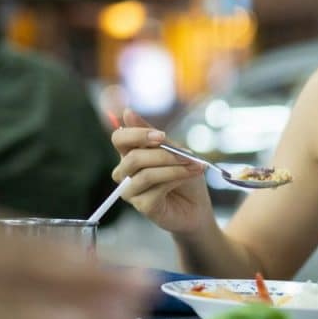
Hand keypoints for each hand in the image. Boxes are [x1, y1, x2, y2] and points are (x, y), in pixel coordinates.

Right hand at [111, 108, 211, 234]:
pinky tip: (190, 176)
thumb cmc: (184, 175)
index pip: (119, 138)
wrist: (198, 205)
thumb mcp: (174, 150)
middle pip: (132, 158)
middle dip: (163, 154)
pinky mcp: (143, 206)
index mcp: (130, 154)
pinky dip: (176, 179)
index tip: (161, 135)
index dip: (137, 134)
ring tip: (194, 165)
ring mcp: (131, 191)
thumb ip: (153, 135)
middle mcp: (125, 173)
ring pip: (145, 174)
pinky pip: (156, 189)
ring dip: (174, 167)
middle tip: (187, 153)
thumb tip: (126, 112)